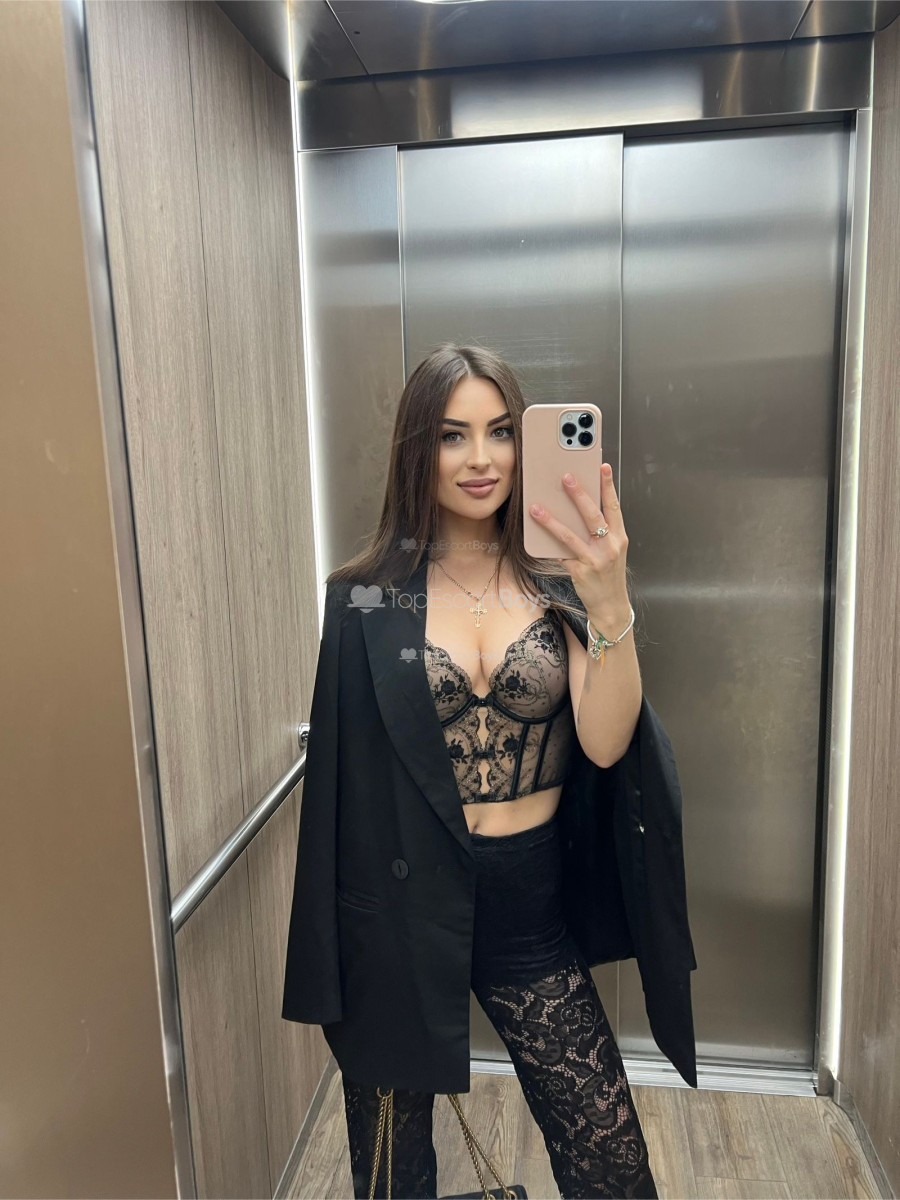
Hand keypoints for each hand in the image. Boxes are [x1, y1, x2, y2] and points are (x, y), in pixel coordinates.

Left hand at [528, 463, 629, 626]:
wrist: (611, 606)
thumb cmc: (609, 575)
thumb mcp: (612, 550)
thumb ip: (600, 531)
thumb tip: (577, 508)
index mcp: (619, 537)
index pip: (614, 506)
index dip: (608, 485)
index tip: (602, 466)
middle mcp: (609, 546)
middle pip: (593, 515)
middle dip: (579, 494)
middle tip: (566, 477)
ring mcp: (595, 560)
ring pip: (570, 535)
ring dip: (551, 520)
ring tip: (536, 508)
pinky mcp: (580, 572)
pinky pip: (560, 555)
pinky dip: (548, 545)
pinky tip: (535, 535)